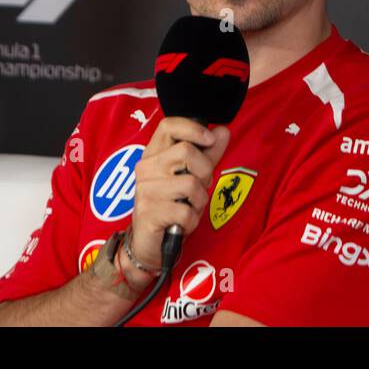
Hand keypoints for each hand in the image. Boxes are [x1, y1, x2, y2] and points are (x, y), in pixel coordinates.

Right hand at [127, 116, 230, 272]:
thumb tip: (223, 131)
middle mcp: (146, 168)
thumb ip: (208, 154)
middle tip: (197, 188)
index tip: (210, 139)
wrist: (149, 243)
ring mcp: (145, 190)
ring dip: (199, 200)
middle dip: (204, 172)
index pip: (169, 125)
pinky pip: (186, 211)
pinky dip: (192, 220)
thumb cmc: (171, 206)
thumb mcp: (192, 177)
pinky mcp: (149, 212)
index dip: (194, 128)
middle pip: (187, 151)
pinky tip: (182, 223)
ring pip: (190, 183)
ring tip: (188, 207)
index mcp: (154, 154)